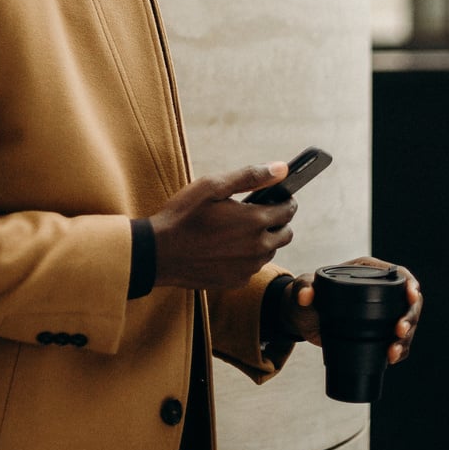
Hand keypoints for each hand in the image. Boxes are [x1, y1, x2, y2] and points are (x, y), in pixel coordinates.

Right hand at [150, 162, 296, 289]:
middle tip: (256, 212)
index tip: (279, 197)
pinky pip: (252, 267)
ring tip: (237, 229)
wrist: (159, 253)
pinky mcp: (237, 281)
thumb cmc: (184, 215)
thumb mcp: (213, 186)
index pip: (288, 210)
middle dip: (277, 222)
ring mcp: (248, 268)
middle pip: (285, 234)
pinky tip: (225, 248)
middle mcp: (258, 248)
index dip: (286, 201)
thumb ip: (251, 176)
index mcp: (255, 221)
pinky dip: (246, 257)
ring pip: (269, 252)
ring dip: (262, 240)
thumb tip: (282, 168)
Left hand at [280, 255, 422, 363]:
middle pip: (408, 301)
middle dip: (410, 317)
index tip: (412, 295)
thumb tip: (305, 296)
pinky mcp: (379, 333)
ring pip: (407, 324)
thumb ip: (303, 288)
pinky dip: (399, 351)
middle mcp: (379, 290)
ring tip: (393, 352)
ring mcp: (381, 313)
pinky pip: (396, 341)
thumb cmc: (305, 297)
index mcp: (367, 271)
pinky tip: (392, 359)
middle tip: (400, 331)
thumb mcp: (303, 289)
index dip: (410, 283)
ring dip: (406, 339)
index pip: (398, 273)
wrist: (302, 320)